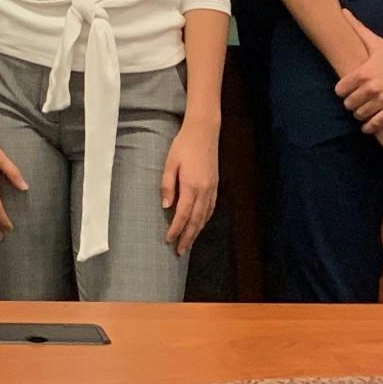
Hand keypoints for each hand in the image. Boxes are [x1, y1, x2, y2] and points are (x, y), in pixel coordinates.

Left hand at [160, 117, 219, 255]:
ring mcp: (212, 189)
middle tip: (179, 251)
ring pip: (205, 217)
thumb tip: (166, 206)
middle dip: (187, 237)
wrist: (204, 132)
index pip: (183, 215)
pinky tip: (200, 225)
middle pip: (196, 221)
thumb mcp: (170, 163)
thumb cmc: (183, 145)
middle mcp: (204, 191)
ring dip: (197, 232)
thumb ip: (167, 185)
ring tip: (188, 243)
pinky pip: (211, 209)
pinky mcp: (216, 186)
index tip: (168, 240)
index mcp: (191, 186)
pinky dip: (205, 220)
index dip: (175, 229)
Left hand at [334, 10, 382, 132]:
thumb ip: (356, 27)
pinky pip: (377, 123)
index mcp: (363, 72)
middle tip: (354, 105)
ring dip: (360, 115)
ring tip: (362, 114)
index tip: (345, 93)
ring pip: (361, 115)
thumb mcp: (375, 41)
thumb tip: (342, 10)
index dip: (341, 92)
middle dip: (350, 105)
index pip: (340, 89)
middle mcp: (371, 87)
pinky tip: (369, 126)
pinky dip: (371, 127)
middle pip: (349, 104)